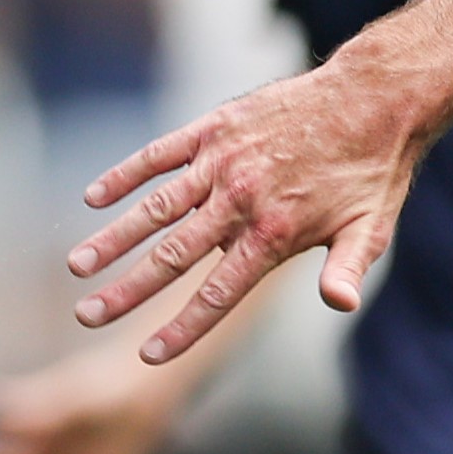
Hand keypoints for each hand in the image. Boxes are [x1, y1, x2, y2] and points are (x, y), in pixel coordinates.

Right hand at [69, 59, 434, 361]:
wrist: (374, 97)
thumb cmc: (374, 171)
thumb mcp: (372, 228)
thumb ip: (348, 268)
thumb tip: (340, 305)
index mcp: (274, 234)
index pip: (219, 293)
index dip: (183, 328)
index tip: (148, 356)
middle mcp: (240, 201)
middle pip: (172, 256)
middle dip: (127, 291)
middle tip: (87, 316)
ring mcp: (221, 162)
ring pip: (155, 207)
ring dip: (113, 237)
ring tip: (78, 265)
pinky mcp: (213, 128)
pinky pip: (159, 155)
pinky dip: (125, 175)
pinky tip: (93, 198)